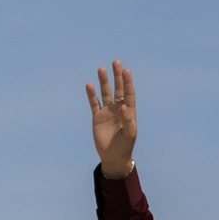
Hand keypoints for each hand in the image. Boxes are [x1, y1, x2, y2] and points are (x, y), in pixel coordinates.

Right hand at [86, 61, 136, 177]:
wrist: (114, 156)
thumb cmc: (125, 146)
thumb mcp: (129, 134)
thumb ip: (128, 120)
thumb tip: (124, 106)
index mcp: (129, 113)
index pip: (129, 94)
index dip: (128, 83)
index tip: (126, 71)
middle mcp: (118, 110)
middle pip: (117, 90)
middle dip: (117, 77)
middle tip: (116, 63)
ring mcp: (107, 112)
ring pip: (105, 94)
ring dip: (103, 82)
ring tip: (101, 69)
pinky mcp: (97, 117)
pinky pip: (94, 103)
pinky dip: (91, 95)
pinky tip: (89, 85)